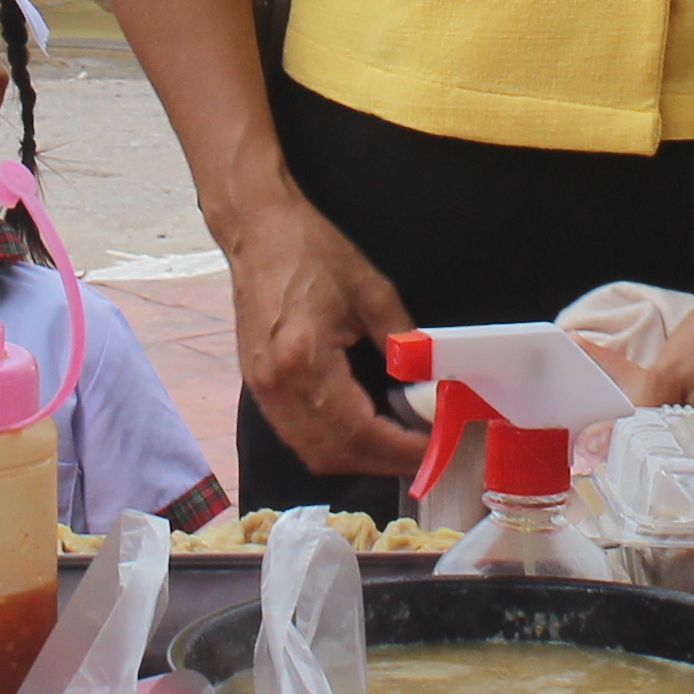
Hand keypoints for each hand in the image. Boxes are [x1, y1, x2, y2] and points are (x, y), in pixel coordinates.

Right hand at [225, 191, 424, 481]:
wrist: (257, 231)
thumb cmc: (312, 251)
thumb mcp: (372, 290)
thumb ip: (403, 342)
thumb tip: (428, 383)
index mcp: (304, 360)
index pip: (358, 432)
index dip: (400, 449)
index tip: (436, 449)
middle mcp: (277, 386)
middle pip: (333, 454)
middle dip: (383, 462)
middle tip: (424, 455)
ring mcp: (262, 390)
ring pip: (312, 452)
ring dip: (358, 460)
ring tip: (398, 447)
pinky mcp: (258, 386)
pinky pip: (297, 435)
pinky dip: (333, 445)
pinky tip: (363, 432)